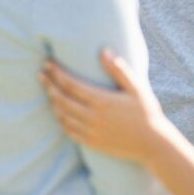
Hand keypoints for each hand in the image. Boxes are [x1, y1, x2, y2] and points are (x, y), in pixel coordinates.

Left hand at [41, 48, 168, 161]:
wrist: (152, 143)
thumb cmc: (147, 112)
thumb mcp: (137, 87)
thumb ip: (119, 69)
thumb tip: (103, 50)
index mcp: (102, 101)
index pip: (71, 84)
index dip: (57, 73)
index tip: (48, 63)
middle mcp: (92, 117)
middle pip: (62, 99)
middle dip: (49, 85)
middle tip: (41, 73)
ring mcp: (90, 131)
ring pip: (62, 115)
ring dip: (52, 101)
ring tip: (48, 89)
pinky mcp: (91, 143)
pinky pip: (68, 130)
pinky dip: (60, 119)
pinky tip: (59, 112)